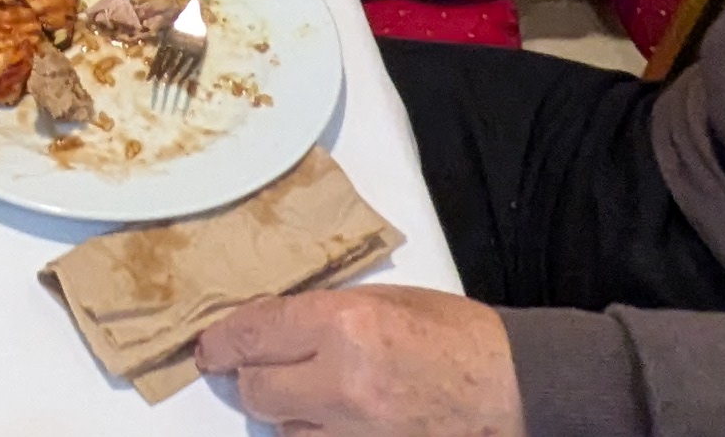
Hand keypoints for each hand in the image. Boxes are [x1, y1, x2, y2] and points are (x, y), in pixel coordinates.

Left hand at [196, 287, 521, 436]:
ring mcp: (355, 431)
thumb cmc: (461, 340)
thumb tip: (273, 327)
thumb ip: (325, 314)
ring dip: (287, 411)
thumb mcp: (388, 301)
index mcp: (347, 323)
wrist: (514, 389)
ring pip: (282, 429)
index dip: (223, 341)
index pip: (255, 333)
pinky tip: (335, 417)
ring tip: (317, 392)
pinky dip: (315, 434)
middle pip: (257, 391)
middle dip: (253, 378)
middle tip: (258, 368)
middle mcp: (343, 380)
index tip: (210, 347)